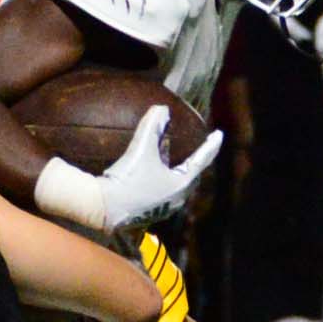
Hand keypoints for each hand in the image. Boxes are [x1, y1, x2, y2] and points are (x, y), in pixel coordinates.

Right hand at [98, 106, 222, 231]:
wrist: (103, 208)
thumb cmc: (128, 179)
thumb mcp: (142, 148)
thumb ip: (153, 125)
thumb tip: (161, 108)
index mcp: (181, 185)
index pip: (202, 160)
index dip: (211, 145)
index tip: (219, 134)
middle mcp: (176, 199)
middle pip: (190, 175)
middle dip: (193, 160)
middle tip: (196, 148)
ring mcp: (162, 209)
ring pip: (174, 183)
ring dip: (173, 168)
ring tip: (167, 154)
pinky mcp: (148, 213)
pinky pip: (161, 191)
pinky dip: (161, 178)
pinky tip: (150, 170)